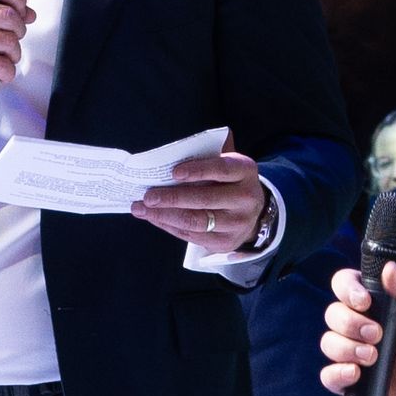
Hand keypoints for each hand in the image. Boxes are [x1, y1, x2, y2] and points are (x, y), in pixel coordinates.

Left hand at [133, 140, 265, 250]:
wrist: (253, 212)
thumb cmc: (229, 181)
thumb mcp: (226, 162)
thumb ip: (207, 154)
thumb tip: (172, 153)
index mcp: (244, 171)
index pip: (221, 169)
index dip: (197, 170)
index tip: (173, 172)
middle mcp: (245, 198)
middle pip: (205, 199)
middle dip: (172, 198)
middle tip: (148, 196)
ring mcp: (237, 223)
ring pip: (196, 221)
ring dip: (164, 215)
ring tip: (142, 209)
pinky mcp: (225, 242)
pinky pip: (192, 236)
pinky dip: (169, 226)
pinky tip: (154, 218)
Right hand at [319, 262, 395, 395]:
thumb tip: (389, 268)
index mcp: (376, 302)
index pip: (344, 284)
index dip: (346, 289)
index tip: (364, 301)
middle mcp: (360, 324)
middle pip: (333, 314)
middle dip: (350, 323)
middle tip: (376, 334)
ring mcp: (354, 352)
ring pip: (328, 343)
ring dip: (346, 348)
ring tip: (372, 357)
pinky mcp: (352, 379)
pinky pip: (329, 376)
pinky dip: (336, 374)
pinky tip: (356, 373)